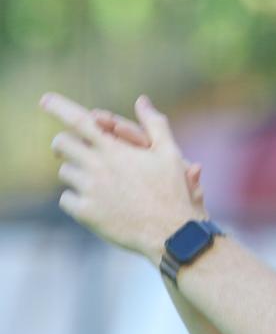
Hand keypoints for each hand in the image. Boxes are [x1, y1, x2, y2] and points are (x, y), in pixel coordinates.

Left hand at [42, 93, 204, 265]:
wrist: (171, 233)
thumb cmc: (173, 192)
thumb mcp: (170, 154)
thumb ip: (154, 124)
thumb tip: (141, 100)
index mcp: (115, 150)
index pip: (80, 121)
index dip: (59, 107)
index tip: (45, 100)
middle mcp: (98, 167)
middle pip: (62, 144)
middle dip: (64, 144)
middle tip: (72, 149)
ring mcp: (90, 190)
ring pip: (65, 173)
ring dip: (75, 172)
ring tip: (93, 180)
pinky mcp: (86, 212)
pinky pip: (67, 199)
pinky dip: (76, 199)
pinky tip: (94, 202)